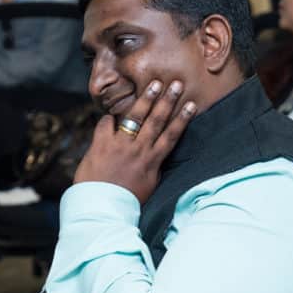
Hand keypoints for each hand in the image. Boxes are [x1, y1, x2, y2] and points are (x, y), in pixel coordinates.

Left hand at [74, 79, 195, 203]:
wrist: (102, 209)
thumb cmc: (126, 201)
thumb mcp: (148, 186)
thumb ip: (154, 168)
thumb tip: (159, 156)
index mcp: (152, 162)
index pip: (171, 136)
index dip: (182, 119)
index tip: (191, 104)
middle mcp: (138, 150)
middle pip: (157, 121)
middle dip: (167, 101)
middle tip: (176, 84)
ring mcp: (119, 146)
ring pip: (135, 117)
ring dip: (146, 99)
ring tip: (154, 85)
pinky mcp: (101, 146)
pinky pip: (105, 124)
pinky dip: (108, 118)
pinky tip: (110, 114)